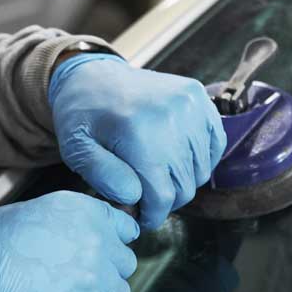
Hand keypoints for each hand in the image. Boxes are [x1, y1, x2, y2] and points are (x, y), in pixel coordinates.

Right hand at [0, 191, 138, 291]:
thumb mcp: (39, 211)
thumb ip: (74, 221)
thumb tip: (88, 236)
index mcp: (86, 212)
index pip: (125, 229)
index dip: (111, 244)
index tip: (101, 254)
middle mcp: (97, 242)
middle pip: (124, 264)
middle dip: (104, 272)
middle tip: (75, 279)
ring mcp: (95, 279)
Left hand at [48, 54, 226, 229]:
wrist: (91, 74)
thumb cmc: (82, 116)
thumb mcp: (76, 149)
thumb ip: (103, 176)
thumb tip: (134, 196)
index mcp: (138, 133)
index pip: (162, 196)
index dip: (153, 215)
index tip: (141, 218)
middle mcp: (170, 117)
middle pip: (184, 186)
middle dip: (165, 201)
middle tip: (145, 197)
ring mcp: (189, 105)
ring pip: (201, 170)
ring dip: (182, 182)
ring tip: (156, 177)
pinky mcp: (198, 97)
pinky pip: (214, 145)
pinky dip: (200, 160)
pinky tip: (176, 159)